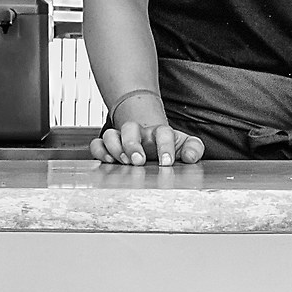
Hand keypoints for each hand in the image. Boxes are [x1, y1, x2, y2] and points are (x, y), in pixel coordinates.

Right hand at [91, 118, 205, 166]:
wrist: (151, 141)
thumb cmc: (168, 146)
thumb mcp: (184, 146)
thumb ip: (193, 148)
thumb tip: (190, 157)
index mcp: (159, 133)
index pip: (162, 133)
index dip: (165, 146)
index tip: (167, 163)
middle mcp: (138, 133)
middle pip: (130, 128)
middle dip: (132, 145)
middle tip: (139, 161)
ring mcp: (121, 139)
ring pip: (111, 134)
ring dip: (115, 148)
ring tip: (123, 162)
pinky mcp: (108, 147)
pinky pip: (98, 144)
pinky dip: (100, 151)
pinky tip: (108, 161)